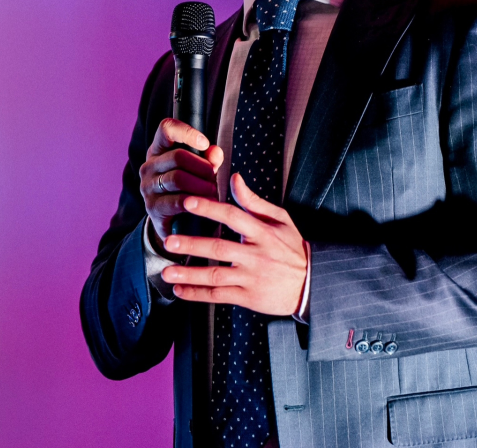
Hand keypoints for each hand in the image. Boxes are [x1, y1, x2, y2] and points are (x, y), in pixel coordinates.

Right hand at [139, 119, 224, 245]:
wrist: (172, 222)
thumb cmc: (188, 188)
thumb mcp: (200, 171)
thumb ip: (209, 159)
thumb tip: (215, 151)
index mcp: (159, 150)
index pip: (166, 129)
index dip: (186, 132)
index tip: (204, 143)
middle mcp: (149, 165)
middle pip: (178, 156)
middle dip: (202, 166)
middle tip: (214, 176)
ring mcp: (148, 186)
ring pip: (178, 178)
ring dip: (201, 184)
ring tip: (214, 190)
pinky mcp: (152, 206)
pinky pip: (176, 200)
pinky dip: (196, 201)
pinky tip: (208, 204)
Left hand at [160, 174, 307, 315]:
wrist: (311, 284)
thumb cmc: (292, 248)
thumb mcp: (280, 220)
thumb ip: (253, 201)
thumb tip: (233, 178)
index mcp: (262, 232)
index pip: (232, 216)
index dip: (209, 208)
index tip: (188, 201)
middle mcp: (255, 255)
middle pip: (219, 248)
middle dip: (192, 244)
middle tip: (169, 241)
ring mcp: (251, 278)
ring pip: (215, 276)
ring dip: (189, 275)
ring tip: (166, 272)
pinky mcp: (249, 298)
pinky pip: (219, 296)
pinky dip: (198, 294)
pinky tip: (179, 290)